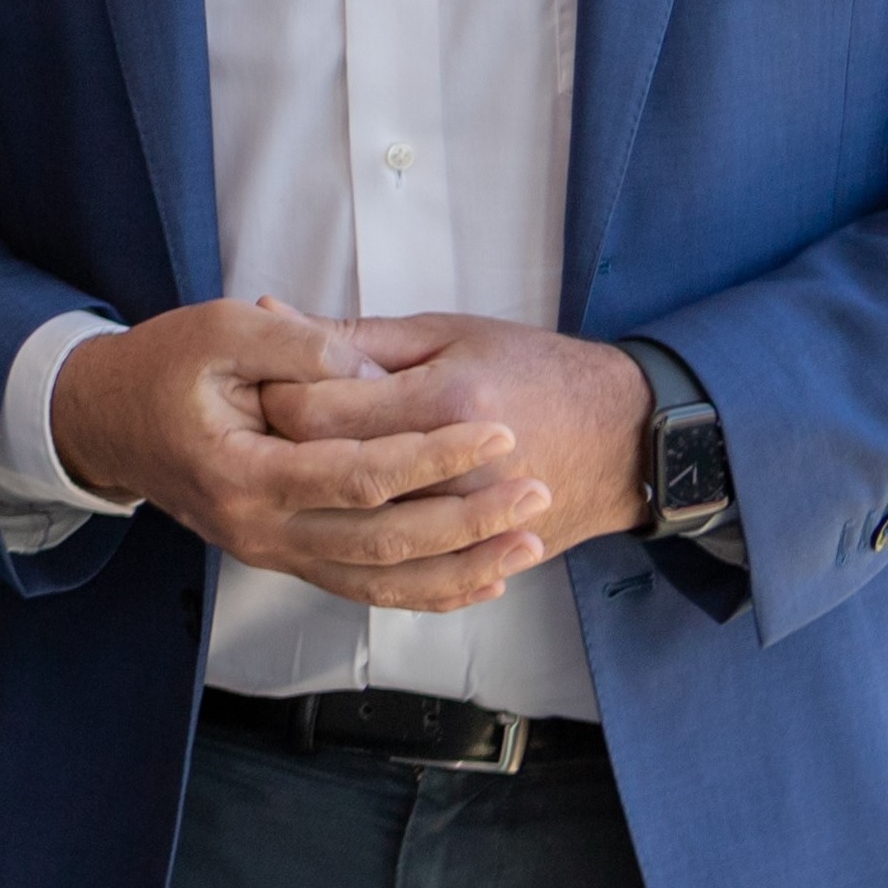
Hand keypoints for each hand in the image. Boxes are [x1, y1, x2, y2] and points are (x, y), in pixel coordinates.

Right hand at [53, 296, 549, 609]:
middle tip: (537, 490)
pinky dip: (427, 592)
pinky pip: (363, 590)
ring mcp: (271, 553)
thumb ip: (300, 346)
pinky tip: (481, 580)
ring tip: (529, 543)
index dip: (435, 456)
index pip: (359, 474)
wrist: (105, 420)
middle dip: (470, 520)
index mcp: (242, 471)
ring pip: (382, 581)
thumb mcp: (220, 329)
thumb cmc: (162, 366)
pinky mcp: (283, 558)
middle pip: (384, 542)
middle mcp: (259, 530)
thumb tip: (375, 369)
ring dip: (462, 567)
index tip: (498, 432)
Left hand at [262, 314, 653, 551]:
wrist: (629, 434)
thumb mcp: (448, 332)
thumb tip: (272, 311)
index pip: (319, 413)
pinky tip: (339, 536)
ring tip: (295, 482)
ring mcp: (472, 521)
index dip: (274, 399)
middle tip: (262, 436)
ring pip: (360, 534)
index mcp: (445, 399)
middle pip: (331, 475)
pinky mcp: (481, 554)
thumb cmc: (535, 367)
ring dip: (316, 511)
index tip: (258, 386)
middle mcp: (457, 469)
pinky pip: (409, 575)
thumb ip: (356, 333)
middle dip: (285, 455)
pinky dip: (367, 560)